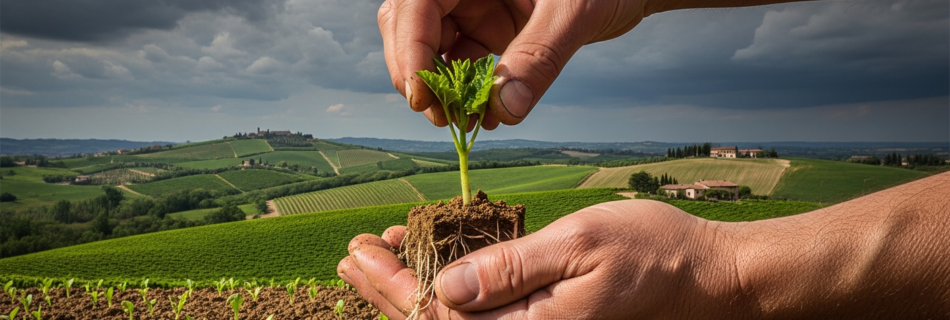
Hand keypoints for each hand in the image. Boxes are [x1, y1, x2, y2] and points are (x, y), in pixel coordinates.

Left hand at [338, 200, 745, 318]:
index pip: (438, 315)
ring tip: (372, 260)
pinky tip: (428, 267)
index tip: (359, 252)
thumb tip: (445, 287)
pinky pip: (480, 312)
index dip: (391, 285)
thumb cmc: (649, 253)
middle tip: (350, 255)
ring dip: (409, 291)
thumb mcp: (578, 246)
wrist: (701, 275)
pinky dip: (445, 289)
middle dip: (387, 291)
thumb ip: (511, 268)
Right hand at [377, 0, 651, 128]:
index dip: (410, 49)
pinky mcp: (490, 27)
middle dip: (419, 74)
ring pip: (434, 50)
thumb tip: (504, 111)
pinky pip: (465, 63)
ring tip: (468, 122)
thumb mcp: (574, 12)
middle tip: (442, 117)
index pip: (415, 5)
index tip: (422, 96)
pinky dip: (471, 93)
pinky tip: (488, 117)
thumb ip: (539, 56)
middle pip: (411, 28)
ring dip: (445, 91)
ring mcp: (474, 5)